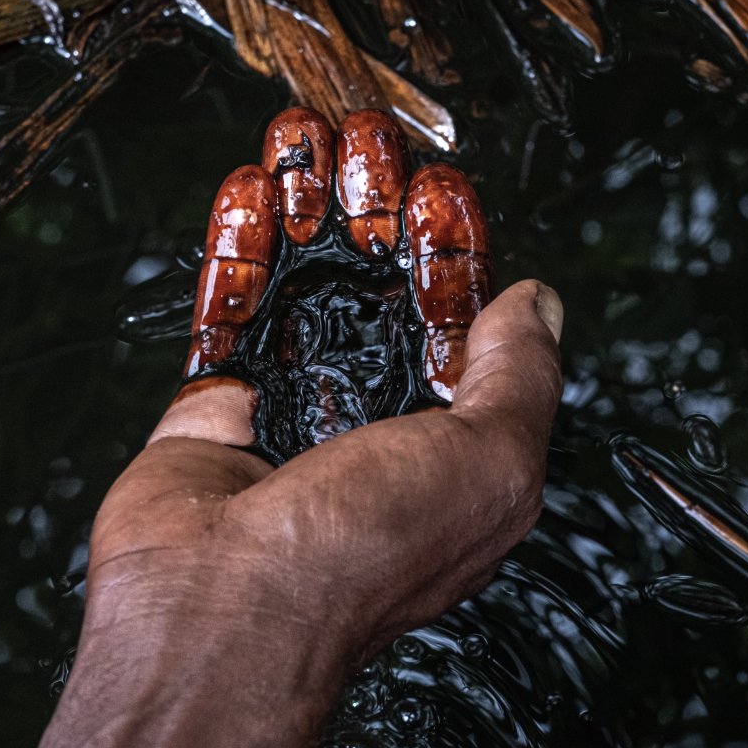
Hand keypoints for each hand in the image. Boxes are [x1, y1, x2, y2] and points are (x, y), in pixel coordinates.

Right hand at [85, 112, 564, 687]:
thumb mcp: (492, 461)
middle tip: (366, 140)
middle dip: (375, 211)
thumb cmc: (361, 558)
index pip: (465, 330)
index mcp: (453, 454)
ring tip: (302, 133)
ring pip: (301, 291)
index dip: (455, 253)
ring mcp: (288, 421)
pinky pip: (225, 316)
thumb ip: (521, 380)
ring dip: (305, 209)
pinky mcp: (208, 417)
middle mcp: (373, 434)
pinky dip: (235, 248)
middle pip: (378, 295)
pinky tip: (249, 186)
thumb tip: (539, 308)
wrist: (222, 613)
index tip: (440, 186)